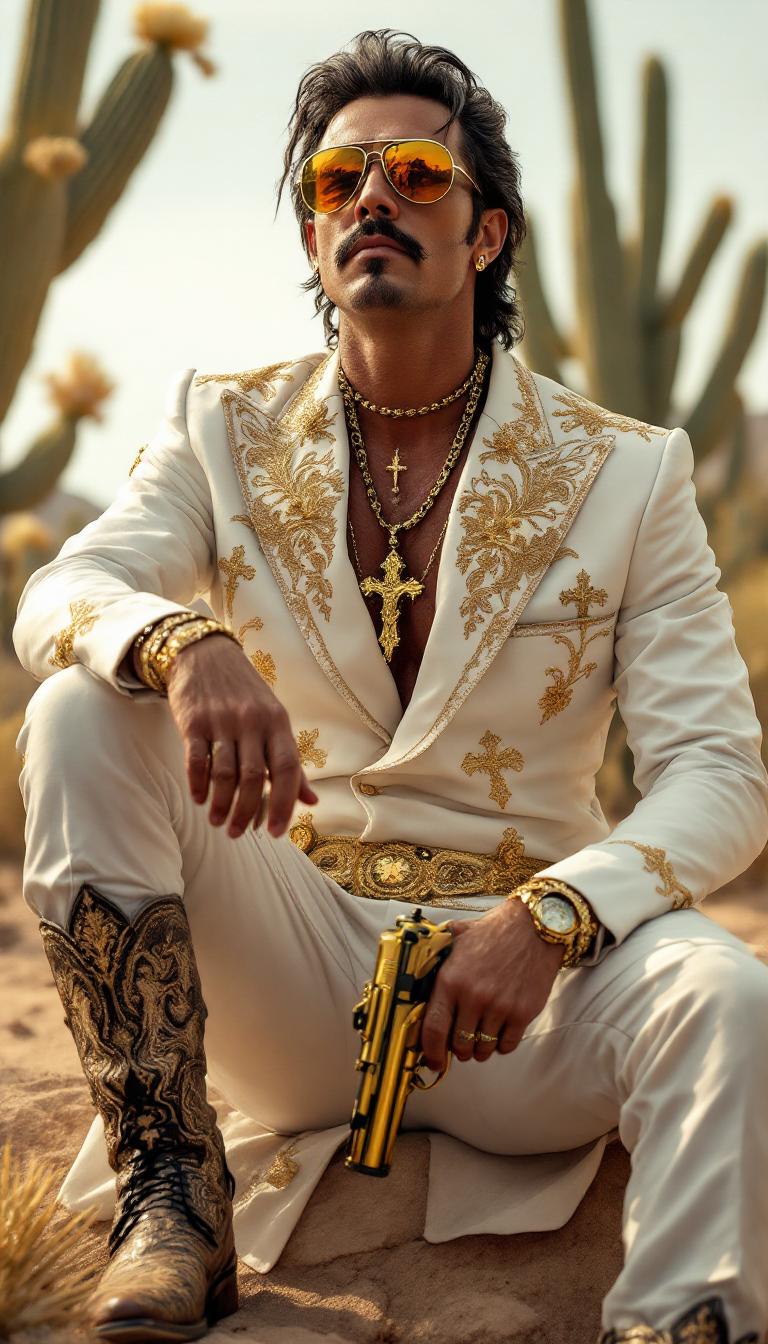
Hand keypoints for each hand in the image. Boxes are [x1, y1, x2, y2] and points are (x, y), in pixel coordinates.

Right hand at [162, 633, 317, 838]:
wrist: (204, 654)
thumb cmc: (245, 693)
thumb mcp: (274, 719)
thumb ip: (290, 761)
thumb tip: (311, 801)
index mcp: (278, 722)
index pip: (288, 769)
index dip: (284, 804)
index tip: (276, 832)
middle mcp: (252, 721)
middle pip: (254, 778)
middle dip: (247, 813)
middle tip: (238, 833)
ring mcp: (222, 720)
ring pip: (225, 774)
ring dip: (222, 805)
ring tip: (219, 822)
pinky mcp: (194, 721)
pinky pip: (196, 760)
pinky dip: (198, 785)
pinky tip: (200, 799)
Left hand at [419, 898, 563, 1070]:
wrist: (533, 928)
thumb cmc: (494, 932)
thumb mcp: (457, 938)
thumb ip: (437, 956)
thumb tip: (417, 969)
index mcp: (451, 980)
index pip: (434, 1028)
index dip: (430, 1051)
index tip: (432, 1061)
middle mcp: (473, 996)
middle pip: (459, 1044)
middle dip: (458, 1049)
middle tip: (460, 1043)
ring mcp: (499, 1007)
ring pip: (483, 1049)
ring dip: (479, 1049)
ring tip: (480, 1038)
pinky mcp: (522, 1013)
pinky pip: (507, 1046)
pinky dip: (501, 1045)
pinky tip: (499, 1032)